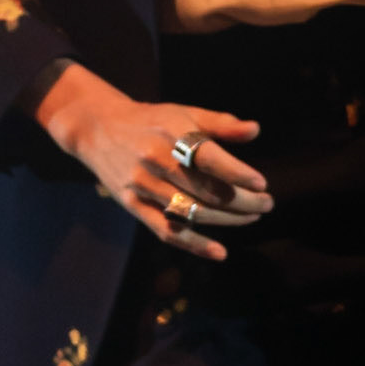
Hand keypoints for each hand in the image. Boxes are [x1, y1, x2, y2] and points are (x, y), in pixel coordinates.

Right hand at [25, 61, 271, 260]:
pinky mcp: (133, 205)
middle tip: (266, 204)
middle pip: (206, 190)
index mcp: (172, 133)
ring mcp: (143, 185)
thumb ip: (220, 124)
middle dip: (242, 201)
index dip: (236, 172)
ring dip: (227, 220)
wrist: (98, 128)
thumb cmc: (151, 120)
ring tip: (251, 217)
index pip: (208, 157)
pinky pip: (166, 230)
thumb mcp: (184, 113)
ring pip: (191, 212)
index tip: (262, 184)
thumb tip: (255, 129)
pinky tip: (219, 252)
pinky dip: (194, 244)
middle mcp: (156, 160)